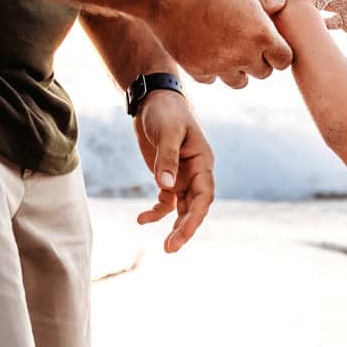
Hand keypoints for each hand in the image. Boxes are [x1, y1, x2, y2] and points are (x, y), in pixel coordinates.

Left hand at [135, 89, 215, 251]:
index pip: (204, 195)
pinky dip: (156, 211)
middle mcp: (196, 171)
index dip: (195, 216)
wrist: (154, 98)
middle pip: (195, 206)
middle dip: (186, 228)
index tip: (183, 234)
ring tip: (166, 246)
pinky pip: (166, 200)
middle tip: (171, 248)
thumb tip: (165, 186)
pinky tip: (142, 219)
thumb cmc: (165, 111)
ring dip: (175, 226)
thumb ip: (167, 159)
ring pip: (183, 207)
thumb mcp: (167, 131)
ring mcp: (182, 175)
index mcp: (202, 161)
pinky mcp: (168, 175)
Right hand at [145, 0, 292, 89]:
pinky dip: (211, 69)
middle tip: (247, 41)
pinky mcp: (196, 70)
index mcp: (261, 34)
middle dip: (259, 60)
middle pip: (263, 72)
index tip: (270, 42)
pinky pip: (212, 78)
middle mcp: (243, 55)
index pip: (284, 59)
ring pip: (239, 81)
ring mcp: (219, 66)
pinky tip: (204, 48)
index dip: (279, 51)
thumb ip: (265, 0)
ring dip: (237, 69)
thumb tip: (281, 4)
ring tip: (227, 47)